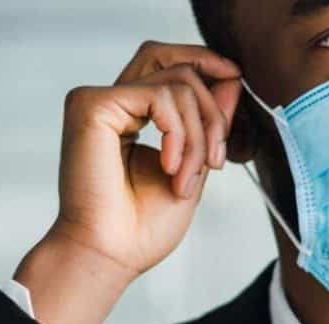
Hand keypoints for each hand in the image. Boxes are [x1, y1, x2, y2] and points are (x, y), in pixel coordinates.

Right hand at [15, 41, 242, 323]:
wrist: (111, 255)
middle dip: (212, 107)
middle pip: (178, 62)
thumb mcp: (193, 165)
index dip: (207, 67)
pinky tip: (170, 168)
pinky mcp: (92, 105)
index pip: (171, 65)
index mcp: (130, 113)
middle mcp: (112, 101)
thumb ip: (209, 122)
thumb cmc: (142, 227)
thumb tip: (231, 78)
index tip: (236, 85)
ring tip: (187, 178)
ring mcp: (99, 100)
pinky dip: (179, 134)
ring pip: (179, 82)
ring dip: (199, 135)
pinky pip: (161, 96)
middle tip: (218, 159)